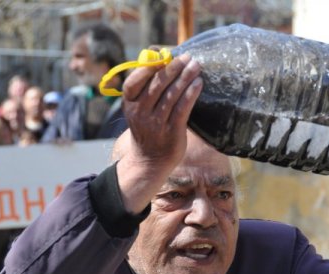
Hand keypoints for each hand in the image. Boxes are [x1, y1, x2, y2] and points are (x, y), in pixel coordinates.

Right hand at [115, 53, 202, 213]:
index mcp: (129, 105)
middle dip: (174, 68)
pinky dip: (191, 94)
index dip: (148, 67)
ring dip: (185, 77)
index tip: (164, 56)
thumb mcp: (138, 110)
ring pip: (171, 94)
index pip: (134, 81)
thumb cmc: (147, 129)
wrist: (150, 161)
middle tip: (188, 57)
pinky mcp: (171, 131)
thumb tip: (163, 61)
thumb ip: (146, 90)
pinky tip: (198, 84)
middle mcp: (140, 113)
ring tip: (196, 66)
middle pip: (157, 84)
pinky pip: (182, 108)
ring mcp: (155, 123)